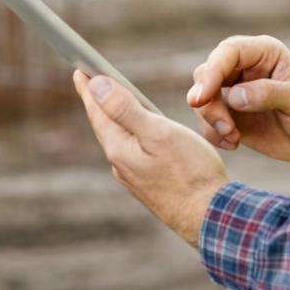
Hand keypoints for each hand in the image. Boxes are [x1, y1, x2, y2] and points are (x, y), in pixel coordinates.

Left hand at [72, 70, 227, 247]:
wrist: (210, 219)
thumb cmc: (190, 173)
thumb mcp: (159, 133)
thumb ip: (125, 109)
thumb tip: (96, 86)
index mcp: (119, 149)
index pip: (97, 111)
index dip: (88, 88)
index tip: (79, 70)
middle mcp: (120, 164)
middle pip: (105, 125)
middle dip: (97, 102)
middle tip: (90, 82)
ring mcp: (133, 177)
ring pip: (118, 139)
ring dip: (113, 118)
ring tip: (110, 103)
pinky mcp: (148, 185)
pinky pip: (131, 151)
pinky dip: (129, 134)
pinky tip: (137, 134)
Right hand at [186, 35, 289, 170]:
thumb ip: (270, 93)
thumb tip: (234, 96)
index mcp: (263, 53)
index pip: (228, 52)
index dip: (213, 71)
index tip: (203, 97)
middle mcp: (244, 68)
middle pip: (207, 73)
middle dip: (207, 101)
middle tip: (224, 126)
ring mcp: (233, 91)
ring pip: (202, 98)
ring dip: (211, 120)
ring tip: (233, 137)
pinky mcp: (229, 114)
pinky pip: (207, 120)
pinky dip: (213, 133)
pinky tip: (233, 143)